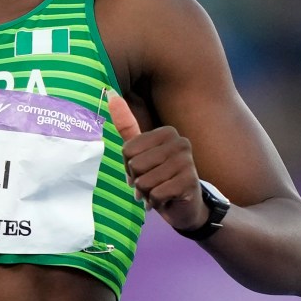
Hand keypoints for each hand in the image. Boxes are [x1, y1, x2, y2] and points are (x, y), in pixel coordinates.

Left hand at [107, 90, 208, 231]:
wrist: (186, 206)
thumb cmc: (160, 177)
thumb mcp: (141, 152)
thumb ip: (127, 125)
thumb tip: (110, 94)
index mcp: (166, 132)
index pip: (127, 150)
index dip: (129, 167)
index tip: (144, 171)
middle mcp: (180, 142)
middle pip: (135, 165)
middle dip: (137, 181)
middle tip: (153, 183)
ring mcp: (187, 162)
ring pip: (144, 181)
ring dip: (146, 193)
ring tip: (159, 191)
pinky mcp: (190, 182)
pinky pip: (155, 194)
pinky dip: (155, 202)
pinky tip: (166, 200)